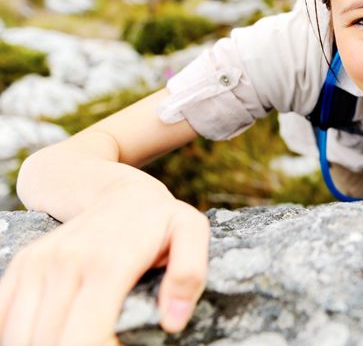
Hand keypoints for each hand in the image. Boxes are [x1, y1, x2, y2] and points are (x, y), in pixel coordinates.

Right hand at [0, 183, 209, 344]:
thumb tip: (172, 320)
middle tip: (103, 343)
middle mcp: (65, 264)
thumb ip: (189, 273)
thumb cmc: (158, 216)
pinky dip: (21, 334)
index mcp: (108, 264)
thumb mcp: (190, 231)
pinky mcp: (23, 264)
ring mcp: (39, 263)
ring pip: (20, 335)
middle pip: (50, 342)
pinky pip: (4, 316)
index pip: (85, 339)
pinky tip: (50, 333)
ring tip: (81, 337)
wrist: (114, 186)